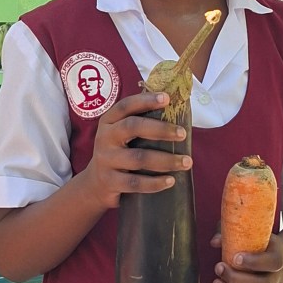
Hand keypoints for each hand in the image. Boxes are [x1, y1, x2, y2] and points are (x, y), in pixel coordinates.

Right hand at [79, 91, 190, 209]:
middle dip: (161, 129)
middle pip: (132, 127)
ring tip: (186, 162)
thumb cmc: (119, 153)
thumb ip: (141, 124)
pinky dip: (155, 183)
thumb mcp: (122, 135)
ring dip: (166, 160)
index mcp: (109, 121)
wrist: (96, 184)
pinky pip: (135, 183)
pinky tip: (170, 181)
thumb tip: (179, 113)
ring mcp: (105, 160)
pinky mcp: (109, 181)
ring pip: (139, 158)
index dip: (146, 100)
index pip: (126, 106)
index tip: (167, 98)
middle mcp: (105, 137)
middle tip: (183, 134)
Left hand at [210, 230, 282, 282]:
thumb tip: (215, 241)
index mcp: (278, 257)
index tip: (235, 257)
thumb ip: (232, 233)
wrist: (280, 259)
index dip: (254, 262)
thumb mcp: (251, 234)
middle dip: (236, 279)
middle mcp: (278, 279)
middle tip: (218, 268)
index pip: (272, 262)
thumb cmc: (259, 245)